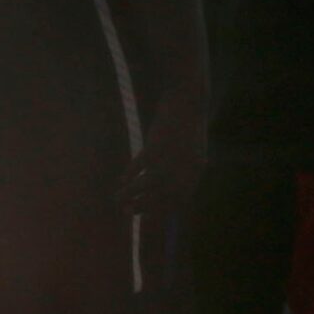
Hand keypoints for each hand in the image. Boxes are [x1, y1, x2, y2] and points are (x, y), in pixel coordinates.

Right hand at [122, 97, 206, 214]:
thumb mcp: (191, 148)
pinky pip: (137, 168)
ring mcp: (169, 159)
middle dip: (143, 208)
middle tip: (127, 212)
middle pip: (161, 198)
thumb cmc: (188, 122)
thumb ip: (184, 166)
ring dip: (130, 196)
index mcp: (195, 171)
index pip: (178, 200)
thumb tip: (168, 185)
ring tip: (117, 201)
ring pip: (146, 187)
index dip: (161, 210)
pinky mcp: (154, 147)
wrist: (188, 98)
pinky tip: (121, 181)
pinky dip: (128, 176)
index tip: (148, 215)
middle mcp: (184, 170)